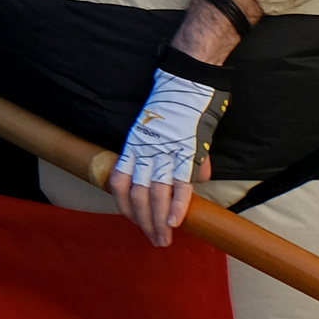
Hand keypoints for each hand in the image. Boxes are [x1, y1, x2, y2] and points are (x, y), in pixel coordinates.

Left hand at [110, 69, 217, 246]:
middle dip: (144, 222)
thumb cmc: (179, 102)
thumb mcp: (165, 129)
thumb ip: (178, 156)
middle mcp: (145, 151)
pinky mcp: (186, 151)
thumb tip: (199, 180)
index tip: (135, 221)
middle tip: (155, 240)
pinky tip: (175, 221)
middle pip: (137, 196)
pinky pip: (180, 184)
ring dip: (158, 221)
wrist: (188, 78)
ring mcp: (165, 152)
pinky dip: (178, 205)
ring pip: (155, 195)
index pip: (119, 183)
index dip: (125, 206)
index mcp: (135, 145)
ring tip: (163, 238)